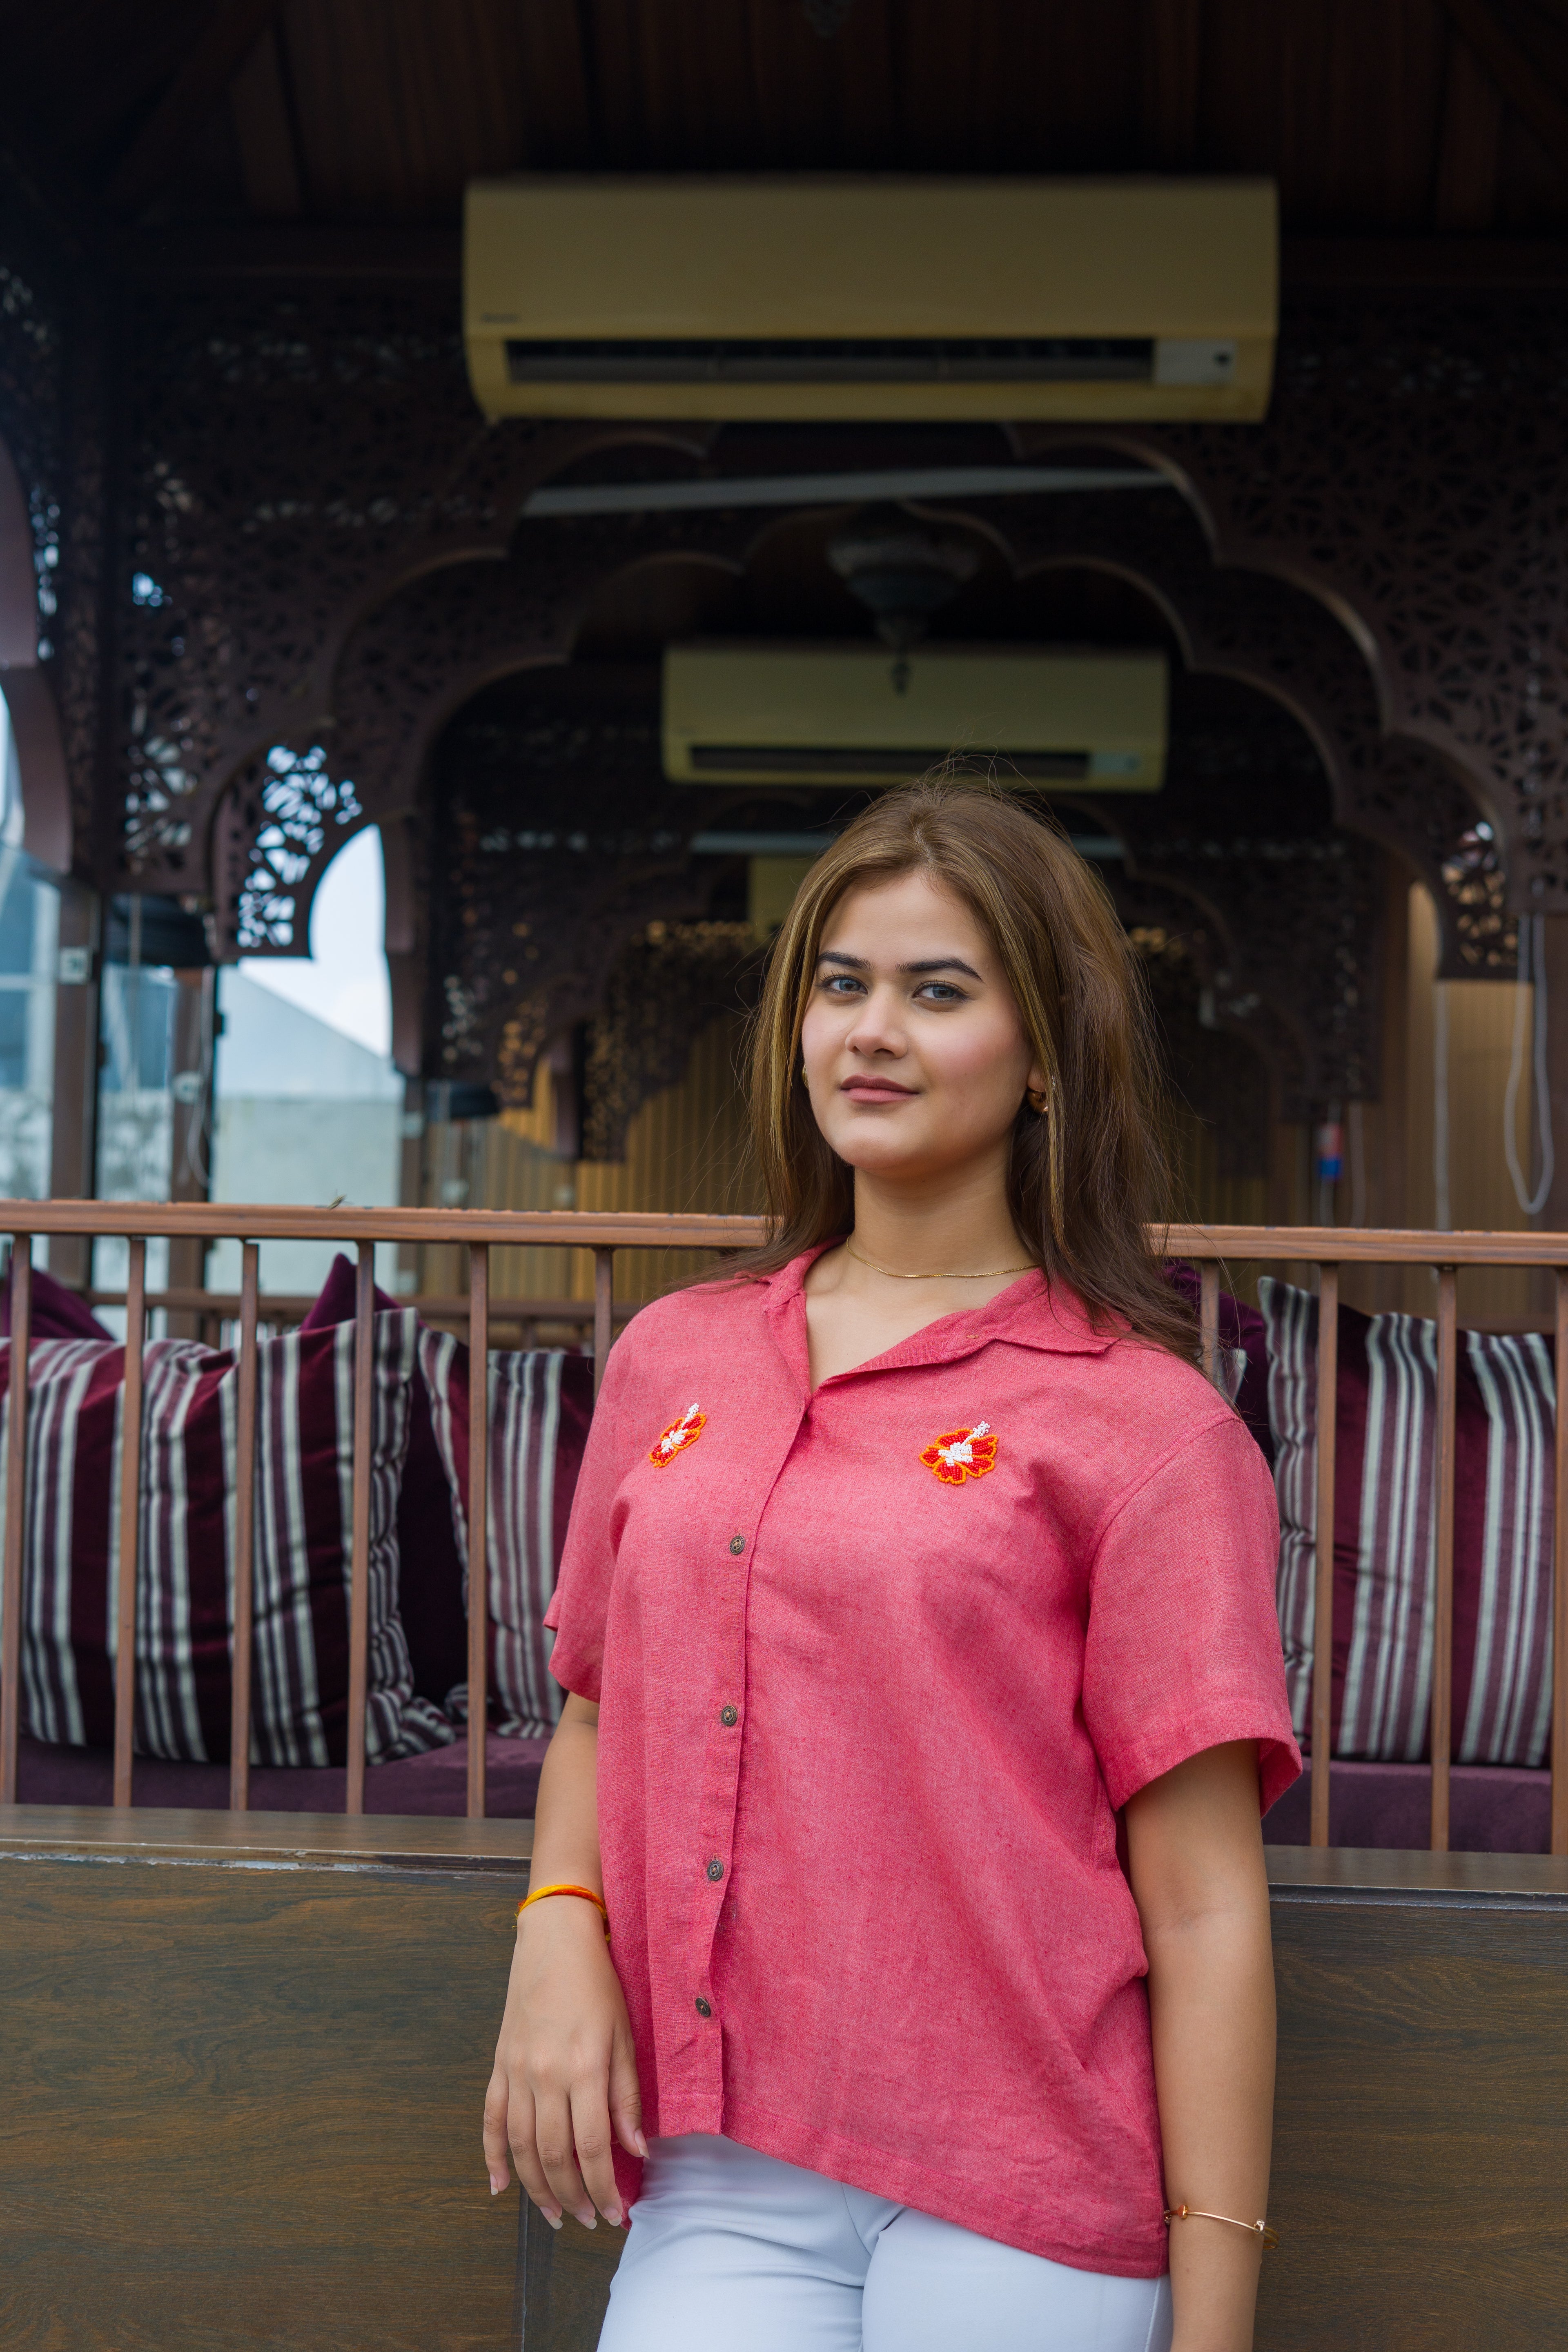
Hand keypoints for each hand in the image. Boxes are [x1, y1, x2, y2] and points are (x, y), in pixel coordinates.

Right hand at [482, 1894, 645, 2229]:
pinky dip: (492, 2156)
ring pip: (521, 2147)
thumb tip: (637, 2150)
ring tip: (554, 2214)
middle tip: (587, 2220)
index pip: (594, 2147)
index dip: (604, 2187)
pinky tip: (500, 2185)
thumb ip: (627, 2096)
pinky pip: (491, 2120)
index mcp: (583, 2069)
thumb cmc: (597, 1984)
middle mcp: (545, 2076)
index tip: (615, 2213)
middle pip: (555, 2156)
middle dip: (572, 2197)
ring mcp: (517, 2072)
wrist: (554, 1940)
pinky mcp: (499, 2065)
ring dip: (537, 2188)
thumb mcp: (625, 2036)